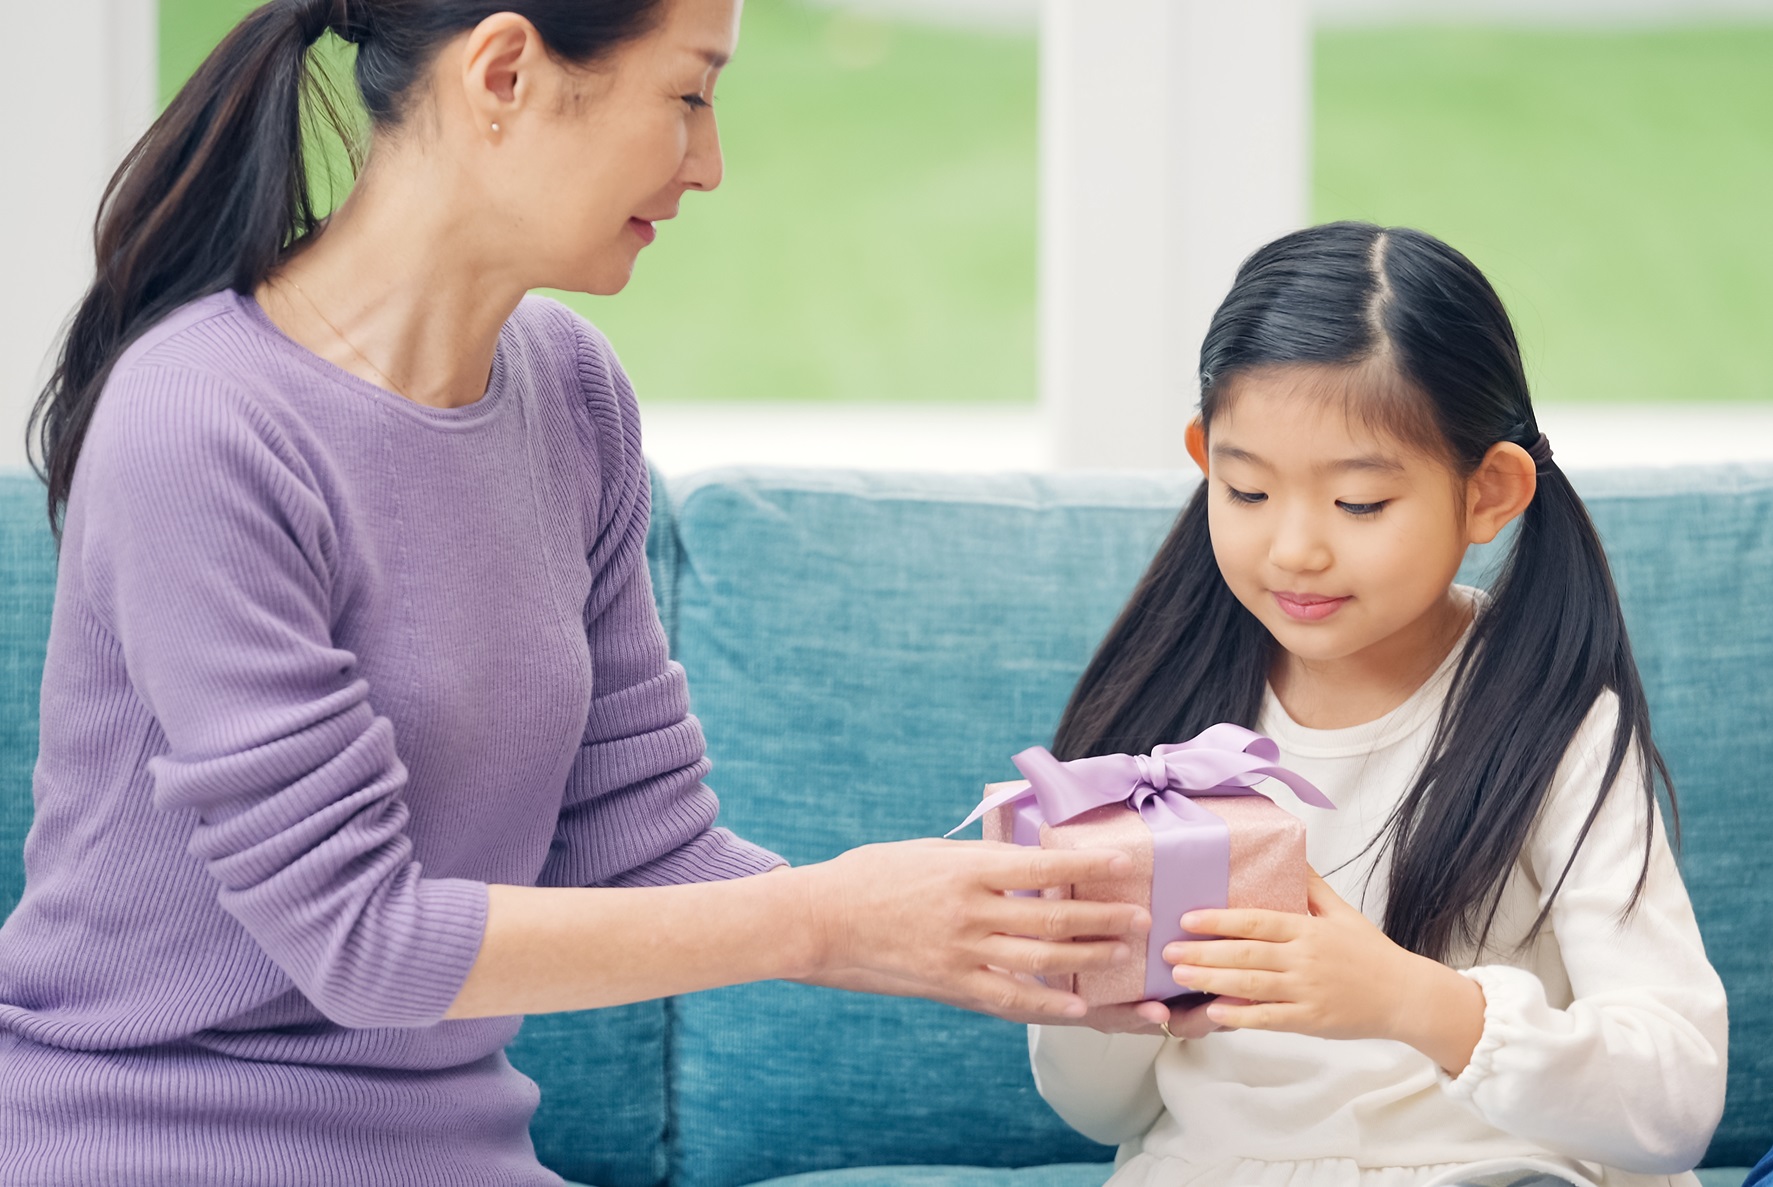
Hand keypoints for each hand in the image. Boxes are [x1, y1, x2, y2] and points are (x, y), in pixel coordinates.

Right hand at [796, 839, 1148, 1021]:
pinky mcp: (950, 984)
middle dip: (1103, 916)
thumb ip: (977, 857)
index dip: (1085, 864)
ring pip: (1041, 957)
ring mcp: (961, 952)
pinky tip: (1079, 1006)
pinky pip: (1010, 998)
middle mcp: (969, 910)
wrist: (818, 921)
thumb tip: (1027, 858)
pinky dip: (1048, 1004)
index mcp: (965, 868)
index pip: (1039, 864)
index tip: (1121, 862)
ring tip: (1123, 953)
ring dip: (1089, 956)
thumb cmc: (871, 876)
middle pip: (1053, 914)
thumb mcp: (928, 852)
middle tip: (1140, 917)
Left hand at [1162, 870, 1486, 1072]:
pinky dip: (1241, 1016)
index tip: (1188, 918)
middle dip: (1203, 952)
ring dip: (1212, 980)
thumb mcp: (1342, 911)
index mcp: (1309, 929)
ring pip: (1253, 986)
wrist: (1407, 995)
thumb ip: (1311, 885)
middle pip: (1247, 954)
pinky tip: (1214, 1010)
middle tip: (1166, 951)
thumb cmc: (1370, 952)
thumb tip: (1291, 851)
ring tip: (1179, 976)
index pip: (1257, 921)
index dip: (1220, 920)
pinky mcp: (1312, 1021)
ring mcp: (1308, 991)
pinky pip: (1270, 1019)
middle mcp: (1305, 959)